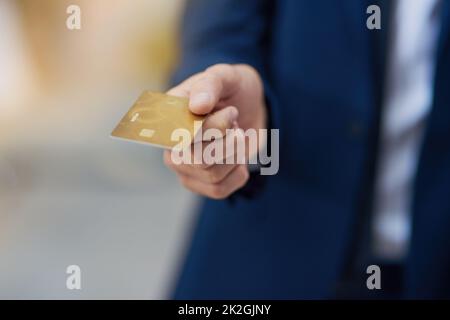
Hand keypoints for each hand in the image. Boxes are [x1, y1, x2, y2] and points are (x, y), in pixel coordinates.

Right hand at [164, 64, 266, 198]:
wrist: (249, 106)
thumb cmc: (231, 88)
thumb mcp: (225, 76)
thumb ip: (210, 85)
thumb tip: (197, 107)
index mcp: (169, 116)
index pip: (181, 135)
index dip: (212, 129)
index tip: (231, 112)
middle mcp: (171, 145)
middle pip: (199, 161)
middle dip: (228, 142)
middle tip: (236, 121)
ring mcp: (185, 166)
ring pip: (212, 176)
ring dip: (234, 154)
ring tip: (237, 136)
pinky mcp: (201, 182)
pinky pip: (219, 190)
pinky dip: (237, 173)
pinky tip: (238, 157)